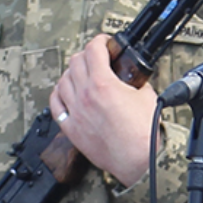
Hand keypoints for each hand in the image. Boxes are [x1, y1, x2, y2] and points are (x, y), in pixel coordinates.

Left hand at [49, 36, 159, 185]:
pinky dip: (59, 94)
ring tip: (81, 73)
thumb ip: (134, 80)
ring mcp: (76, 113)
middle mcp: (85, 96)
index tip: (104, 43)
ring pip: (62, 81)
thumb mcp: (146, 95)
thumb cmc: (145, 133)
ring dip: (72, 73)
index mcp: (102, 84)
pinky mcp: (72, 129)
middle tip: (96, 57)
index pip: (93, 50)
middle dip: (87, 55)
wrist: (139, 161)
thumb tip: (130, 75)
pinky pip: (56, 106)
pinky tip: (66, 93)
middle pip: (75, 62)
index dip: (100, 41)